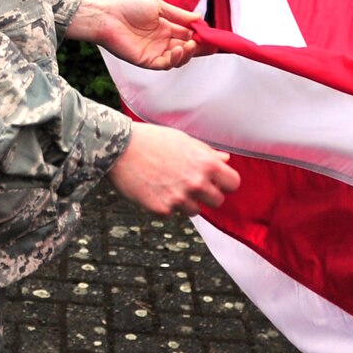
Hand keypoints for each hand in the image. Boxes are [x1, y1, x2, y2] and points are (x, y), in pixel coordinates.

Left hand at [69, 0, 202, 69]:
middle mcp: (163, 42)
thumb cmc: (128, 7)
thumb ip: (178, 15)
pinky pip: (165, 64)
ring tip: (193, 44)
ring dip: (189, 53)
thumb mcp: (158, 7)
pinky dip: (175, 59)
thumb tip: (199, 18)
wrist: (106, 16)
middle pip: (187, 48)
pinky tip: (180, 49)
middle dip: (201, 47)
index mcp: (166, 28)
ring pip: (179, 58)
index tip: (216, 37)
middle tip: (213, 45)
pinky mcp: (146, 61)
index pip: (189, 35)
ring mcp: (155, 52)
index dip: (203, 37)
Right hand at [109, 123, 237, 216]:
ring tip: (168, 185)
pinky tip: (153, 189)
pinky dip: (164, 204)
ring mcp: (179, 198)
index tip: (216, 182)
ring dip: (185, 202)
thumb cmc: (152, 139)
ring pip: (194, 210)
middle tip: (190, 185)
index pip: (233, 183)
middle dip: (206, 195)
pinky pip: (171, 213)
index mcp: (205, 163)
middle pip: (217, 201)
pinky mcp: (162, 209)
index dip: (224, 182)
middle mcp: (196, 183)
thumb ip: (206, 153)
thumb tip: (226, 160)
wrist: (120, 148)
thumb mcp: (183, 140)